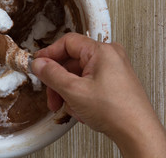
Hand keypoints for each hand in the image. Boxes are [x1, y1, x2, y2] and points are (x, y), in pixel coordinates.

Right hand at [32, 33, 165, 157]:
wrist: (136, 132)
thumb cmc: (116, 111)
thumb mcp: (74, 91)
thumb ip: (51, 74)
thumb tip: (39, 64)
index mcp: (101, 51)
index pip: (67, 42)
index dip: (49, 53)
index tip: (38, 63)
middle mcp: (109, 56)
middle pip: (71, 61)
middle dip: (58, 80)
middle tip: (51, 94)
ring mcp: (112, 69)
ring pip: (77, 74)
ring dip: (67, 90)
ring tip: (66, 106)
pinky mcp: (112, 81)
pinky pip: (87, 82)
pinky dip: (78, 94)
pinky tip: (79, 108)